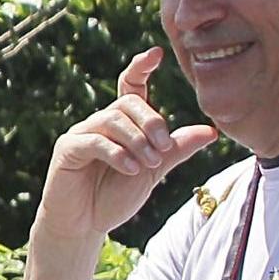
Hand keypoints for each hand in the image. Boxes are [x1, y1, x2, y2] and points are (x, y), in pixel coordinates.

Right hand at [35, 49, 222, 243]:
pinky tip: (131, 168)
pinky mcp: (68, 149)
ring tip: (150, 162)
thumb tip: (211, 131)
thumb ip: (176, 150)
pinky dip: (117, 153)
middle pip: (127, 102)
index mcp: (122, 123)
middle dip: (151, 121)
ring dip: (137, 140)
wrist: (85, 226)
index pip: (130, 86)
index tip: (157, 53)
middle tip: (163, 147)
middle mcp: (100, 122)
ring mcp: (81, 133)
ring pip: (113, 119)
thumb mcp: (153, 171)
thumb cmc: (114, 197)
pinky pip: (95, 140)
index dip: (140, 67)